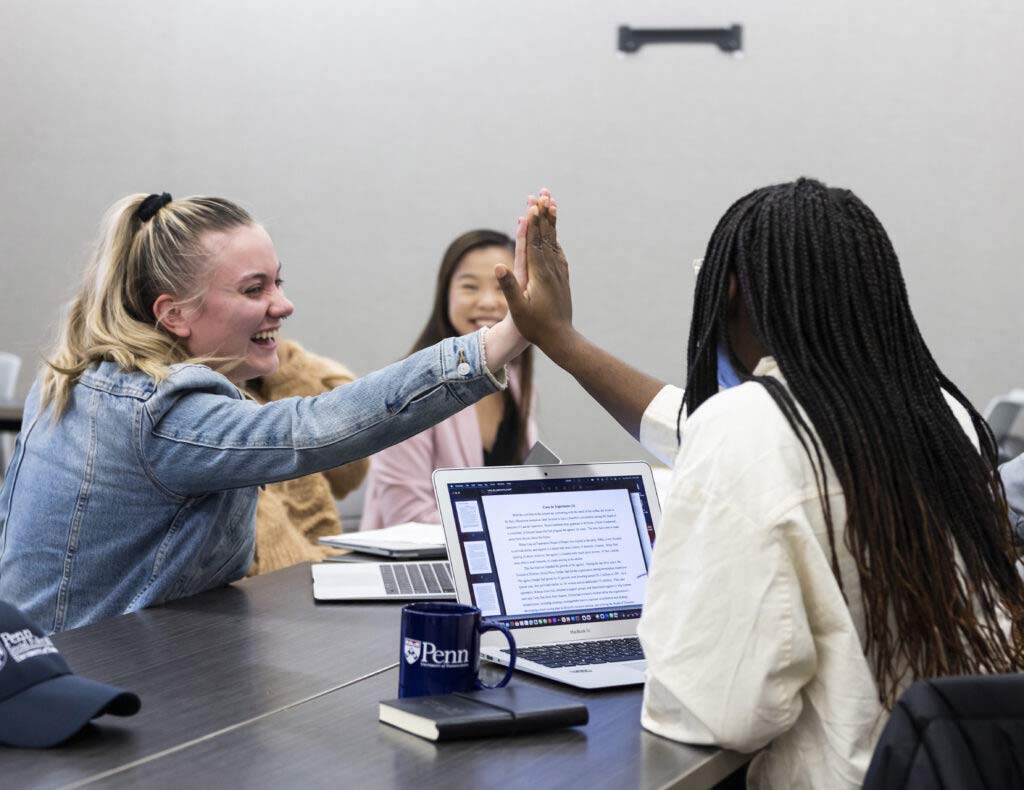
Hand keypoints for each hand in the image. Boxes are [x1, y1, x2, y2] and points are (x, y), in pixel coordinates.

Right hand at [496, 189, 572, 350]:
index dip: (534, 222)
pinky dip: (555, 241)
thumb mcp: (518, 309)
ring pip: (555, 242)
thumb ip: (509, 287)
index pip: (536, 242)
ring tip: (551, 205)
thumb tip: (498, 267)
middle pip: (547, 236)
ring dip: (551, 223)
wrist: (561, 339)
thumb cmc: (536, 327)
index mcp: (540, 274)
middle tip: (544, 194)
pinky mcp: (562, 280)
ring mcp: (559, 274)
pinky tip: (555, 237)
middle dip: (544, 214)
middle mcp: (552, 270)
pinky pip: (559, 254)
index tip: (533, 204)